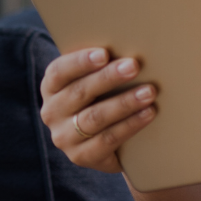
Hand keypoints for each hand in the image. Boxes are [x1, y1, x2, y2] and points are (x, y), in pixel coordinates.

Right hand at [40, 47, 158, 173]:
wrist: (107, 143)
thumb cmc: (102, 98)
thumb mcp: (93, 83)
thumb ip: (100, 67)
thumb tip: (129, 44)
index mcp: (50, 87)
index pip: (59, 72)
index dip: (80, 62)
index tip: (104, 53)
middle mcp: (51, 113)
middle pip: (80, 93)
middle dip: (109, 78)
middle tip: (134, 66)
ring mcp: (64, 137)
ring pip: (95, 117)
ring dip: (124, 103)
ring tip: (149, 92)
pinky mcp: (81, 156)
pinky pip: (108, 139)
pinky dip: (130, 125)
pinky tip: (148, 113)